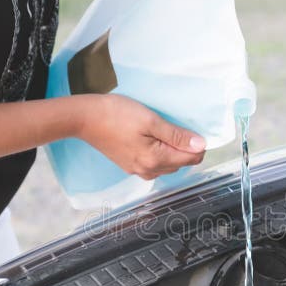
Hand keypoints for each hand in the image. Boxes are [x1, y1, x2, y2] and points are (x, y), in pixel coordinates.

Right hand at [75, 94, 205, 179]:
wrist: (85, 119)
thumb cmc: (117, 114)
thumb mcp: (151, 120)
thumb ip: (177, 135)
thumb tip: (201, 145)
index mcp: (156, 160)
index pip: (191, 159)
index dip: (198, 144)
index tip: (194, 129)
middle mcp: (148, 171)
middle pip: (181, 163)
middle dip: (185, 147)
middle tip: (177, 126)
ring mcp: (138, 171)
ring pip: (168, 165)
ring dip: (172, 150)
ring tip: (164, 130)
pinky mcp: (130, 166)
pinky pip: (155, 164)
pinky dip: (160, 153)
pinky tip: (153, 139)